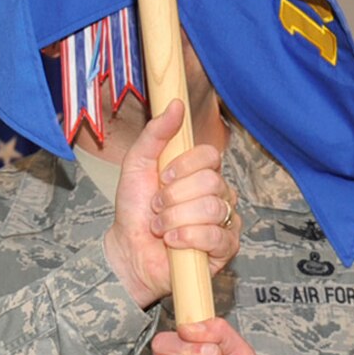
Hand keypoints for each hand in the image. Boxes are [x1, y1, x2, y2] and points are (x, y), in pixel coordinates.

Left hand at [104, 99, 241, 307]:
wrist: (128, 250)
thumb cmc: (135, 209)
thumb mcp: (137, 164)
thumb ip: (155, 134)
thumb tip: (176, 104)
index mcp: (201, 172)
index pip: (210, 156)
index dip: (184, 166)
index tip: (161, 177)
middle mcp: (219, 193)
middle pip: (211, 183)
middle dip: (174, 197)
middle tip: (157, 208)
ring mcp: (225, 221)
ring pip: (212, 208)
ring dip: (176, 218)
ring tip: (161, 227)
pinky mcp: (225, 248)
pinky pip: (217, 236)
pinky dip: (188, 237)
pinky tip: (172, 241)